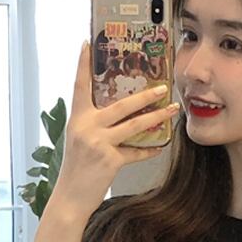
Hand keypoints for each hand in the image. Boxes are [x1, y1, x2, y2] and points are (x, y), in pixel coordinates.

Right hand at [53, 41, 179, 219]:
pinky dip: (149, 150)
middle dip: (144, 95)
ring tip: (172, 108)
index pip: (79, 86)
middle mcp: (87, 127)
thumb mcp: (79, 141)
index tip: (88, 43)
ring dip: (156, 117)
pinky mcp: (110, 161)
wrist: (70, 197)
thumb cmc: (76, 169)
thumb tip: (119, 114)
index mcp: (77, 119)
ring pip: (134, 125)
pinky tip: (160, 146)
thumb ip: (94, 125)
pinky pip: (136, 152)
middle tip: (162, 86)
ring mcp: (99, 143)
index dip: (83, 64)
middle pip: (121, 105)